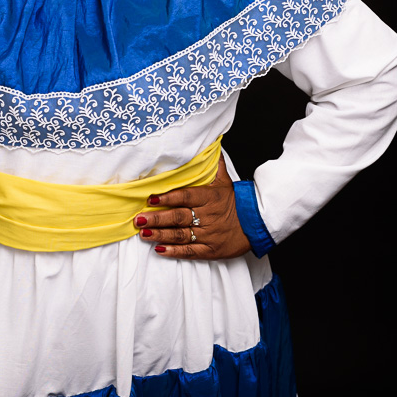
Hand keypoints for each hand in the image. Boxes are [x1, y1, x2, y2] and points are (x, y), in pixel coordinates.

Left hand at [133, 153, 249, 259]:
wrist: (258, 223)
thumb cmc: (238, 202)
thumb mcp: (226, 182)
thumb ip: (214, 166)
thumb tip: (212, 145)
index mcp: (209, 197)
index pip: (185, 196)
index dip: (167, 197)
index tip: (151, 198)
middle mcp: (207, 216)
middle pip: (178, 217)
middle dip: (157, 218)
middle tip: (139, 219)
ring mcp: (209, 234)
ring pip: (181, 235)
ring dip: (160, 234)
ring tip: (144, 233)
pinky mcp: (212, 250)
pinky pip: (191, 251)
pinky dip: (174, 251)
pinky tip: (160, 249)